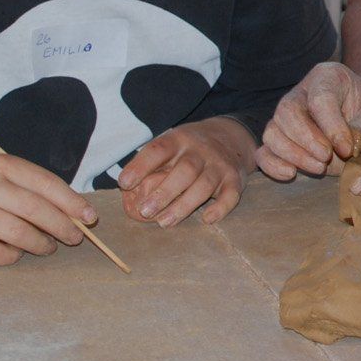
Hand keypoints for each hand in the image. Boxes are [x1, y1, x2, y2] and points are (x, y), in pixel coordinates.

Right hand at [0, 154, 96, 265]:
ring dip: (41, 244)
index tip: (89, 217)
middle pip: (36, 210)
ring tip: (48, 247)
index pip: (46, 184)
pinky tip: (17, 254)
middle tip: (75, 238)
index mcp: (2, 165)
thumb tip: (76, 211)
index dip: (72, 203)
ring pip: (19, 234)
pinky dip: (13, 256)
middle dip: (62, 227)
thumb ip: (34, 189)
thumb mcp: (1, 177)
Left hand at [119, 117, 255, 226]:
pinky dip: (221, 208)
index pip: (159, 149)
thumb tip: (125, 187)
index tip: (124, 183)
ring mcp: (220, 165)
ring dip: (184, 205)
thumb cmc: (189, 149)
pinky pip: (231, 195)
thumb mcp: (171, 145)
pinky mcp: (235, 179)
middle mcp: (201, 150)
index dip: (141, 166)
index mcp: (179, 140)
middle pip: (185, 170)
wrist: (231, 138)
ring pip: (204, 185)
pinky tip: (207, 219)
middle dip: (165, 192)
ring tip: (164, 222)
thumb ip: (151, 162)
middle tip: (145, 211)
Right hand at [256, 61, 360, 179]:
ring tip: (320, 168)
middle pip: (287, 111)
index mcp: (329, 77)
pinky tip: (291, 174)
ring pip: (273, 131)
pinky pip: (264, 151)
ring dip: (292, 154)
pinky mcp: (283, 141)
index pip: (320, 99)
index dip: (331, 126)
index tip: (347, 148)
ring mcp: (289, 117)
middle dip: (306, 139)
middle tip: (327, 158)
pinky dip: (272, 164)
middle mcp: (304, 93)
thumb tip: (347, 143)